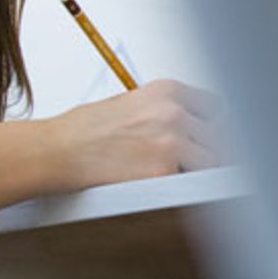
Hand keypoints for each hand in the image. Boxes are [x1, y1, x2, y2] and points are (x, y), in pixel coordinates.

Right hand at [45, 79, 222, 190]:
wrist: (58, 151)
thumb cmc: (85, 130)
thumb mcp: (130, 103)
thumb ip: (164, 111)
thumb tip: (192, 126)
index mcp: (168, 91)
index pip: (214, 107)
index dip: (212, 126)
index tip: (210, 138)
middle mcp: (174, 112)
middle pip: (219, 134)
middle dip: (210, 149)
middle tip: (199, 163)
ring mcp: (172, 142)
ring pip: (212, 161)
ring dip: (201, 170)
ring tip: (181, 176)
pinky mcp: (164, 172)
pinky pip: (191, 184)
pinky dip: (183, 188)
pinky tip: (164, 185)